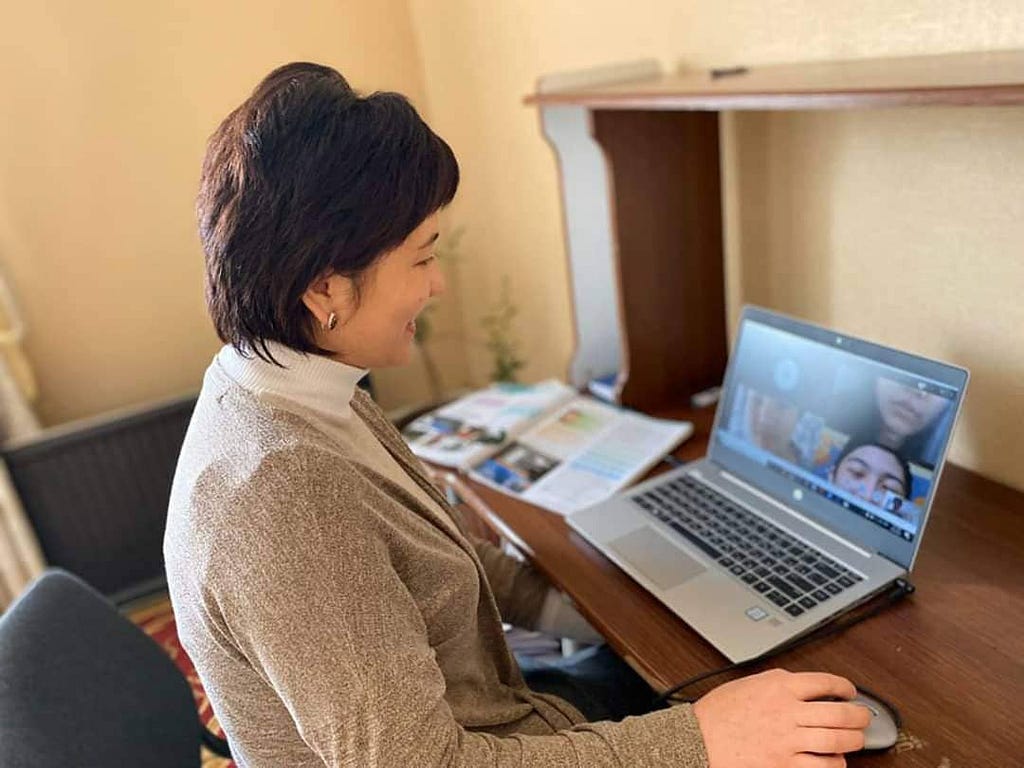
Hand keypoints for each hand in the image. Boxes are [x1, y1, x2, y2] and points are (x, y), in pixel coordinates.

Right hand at [692, 668, 870, 767]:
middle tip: (864, 717)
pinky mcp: (784, 764)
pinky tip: (835, 760)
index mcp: (779, 686)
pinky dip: (835, 763)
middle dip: (860, 716)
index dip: (845, 687)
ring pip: (837, 740)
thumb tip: (803, 685)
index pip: (826, 682)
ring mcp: (788, 740)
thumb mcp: (749, 683)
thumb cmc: (718, 713)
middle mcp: (788, 711)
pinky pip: (822, 765)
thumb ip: (778, 682)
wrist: (698, 739)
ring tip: (855, 739)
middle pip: (840, 713)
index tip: (849, 692)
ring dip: (853, 740)